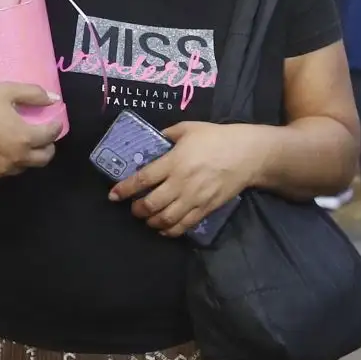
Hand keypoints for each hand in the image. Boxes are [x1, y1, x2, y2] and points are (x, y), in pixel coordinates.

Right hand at [0, 84, 60, 180]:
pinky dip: (9, 162)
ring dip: (28, 157)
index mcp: (25, 138)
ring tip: (22, 144)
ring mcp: (1, 170)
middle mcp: (17, 158)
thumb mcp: (6, 91)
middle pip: (43, 159)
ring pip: (24, 167)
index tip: (55, 121)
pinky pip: (5, 171)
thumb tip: (54, 99)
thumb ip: (33, 94)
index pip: (50, 135)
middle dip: (48, 147)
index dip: (56, 127)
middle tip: (44, 137)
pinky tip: (2, 152)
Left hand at [110, 122, 259, 236]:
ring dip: (151, 222)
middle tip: (133, 208)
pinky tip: (163, 229)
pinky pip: (184, 225)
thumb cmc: (216, 138)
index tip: (113, 195)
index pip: (143, 179)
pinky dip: (170, 231)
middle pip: (152, 204)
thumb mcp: (189, 128)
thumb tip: (153, 140)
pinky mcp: (206, 209)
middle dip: (137, 210)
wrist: (247, 155)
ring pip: (166, 219)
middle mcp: (181, 183)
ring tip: (146, 218)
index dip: (125, 189)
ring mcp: (194, 199)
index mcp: (174, 162)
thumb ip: (167, 135)